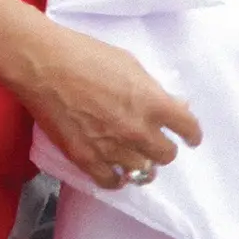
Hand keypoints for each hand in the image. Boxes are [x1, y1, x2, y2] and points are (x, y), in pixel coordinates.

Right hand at [18, 23, 202, 188]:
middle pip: (167, 155)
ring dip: (142, 164)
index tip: (191, 138)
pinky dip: (116, 178)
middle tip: (156, 142)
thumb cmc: (89, 56)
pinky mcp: (86, 159)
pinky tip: (116, 172)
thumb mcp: (132, 65)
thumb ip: (153, 90)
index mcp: (154, 103)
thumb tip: (173, 105)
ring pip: (142, 172)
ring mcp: (112, 148)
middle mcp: (138, 131)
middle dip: (164, 148)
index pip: (188, 128)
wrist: (46, 66)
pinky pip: (111, 182)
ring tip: (136, 158)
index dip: (192, 134)